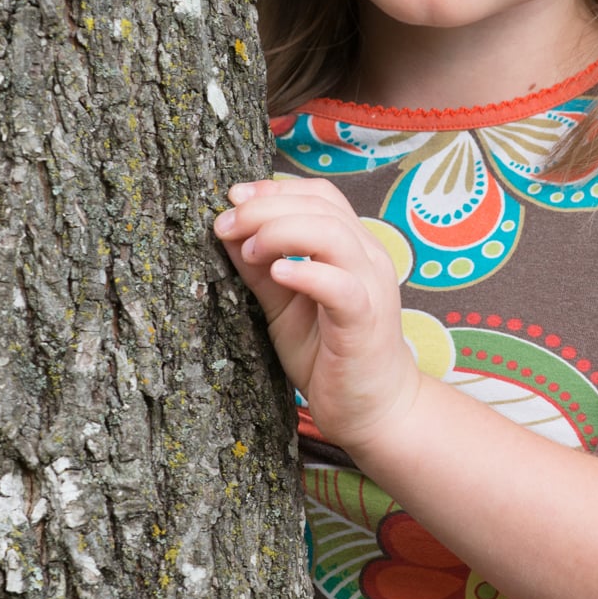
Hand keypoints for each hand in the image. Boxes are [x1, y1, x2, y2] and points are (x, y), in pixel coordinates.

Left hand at [213, 175, 421, 456]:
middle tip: (227, 225)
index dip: (275, 189)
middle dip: (265, 208)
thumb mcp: (283, 303)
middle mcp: (367, 258)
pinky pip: (341, 286)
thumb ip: (259, 267)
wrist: (371, 409)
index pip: (319, 196)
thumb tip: (226, 230)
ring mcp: (370, 287)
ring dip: (282, 232)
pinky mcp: (365, 321)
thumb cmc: (327, 354)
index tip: (234, 198)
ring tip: (249, 251)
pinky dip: (307, 273)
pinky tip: (277, 273)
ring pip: (332, 235)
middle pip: (321, 207)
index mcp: (351, 247)